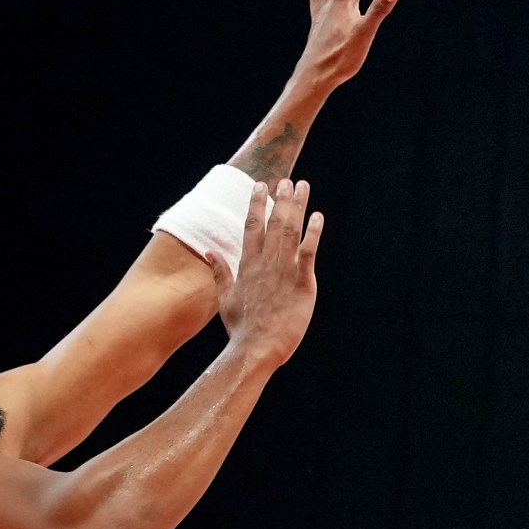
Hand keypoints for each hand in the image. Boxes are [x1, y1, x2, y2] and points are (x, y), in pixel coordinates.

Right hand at [218, 180, 321, 369]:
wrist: (256, 349)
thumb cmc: (241, 328)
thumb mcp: (225, 299)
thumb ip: (219, 272)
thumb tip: (209, 252)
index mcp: (247, 265)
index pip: (252, 226)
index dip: (257, 203)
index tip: (261, 185)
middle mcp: (265, 263)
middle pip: (274, 223)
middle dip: (280, 199)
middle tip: (286, 180)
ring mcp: (284, 272)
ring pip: (291, 231)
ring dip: (297, 207)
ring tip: (302, 186)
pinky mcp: (302, 284)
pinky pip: (308, 253)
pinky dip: (313, 233)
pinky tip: (318, 216)